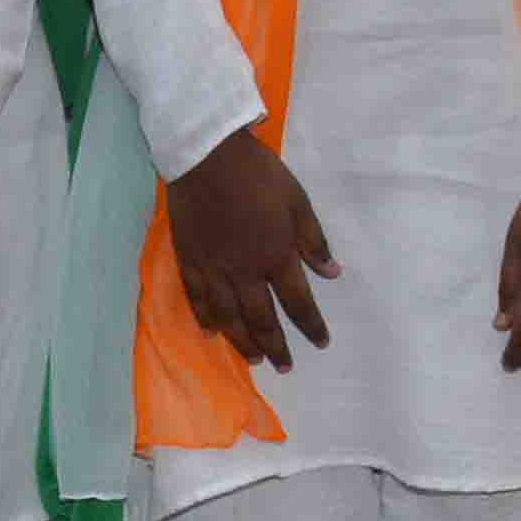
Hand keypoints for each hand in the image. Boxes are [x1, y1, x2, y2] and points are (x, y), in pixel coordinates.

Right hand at [160, 123, 336, 368]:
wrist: (205, 154)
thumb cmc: (257, 173)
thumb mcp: (297, 201)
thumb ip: (313, 240)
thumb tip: (332, 273)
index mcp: (275, 255)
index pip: (298, 301)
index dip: (311, 325)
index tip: (321, 342)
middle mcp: (244, 270)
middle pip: (261, 318)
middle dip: (275, 344)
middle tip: (284, 366)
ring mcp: (213, 267)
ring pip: (228, 315)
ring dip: (242, 341)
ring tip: (254, 359)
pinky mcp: (189, 258)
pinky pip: (197, 296)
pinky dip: (204, 317)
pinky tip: (211, 333)